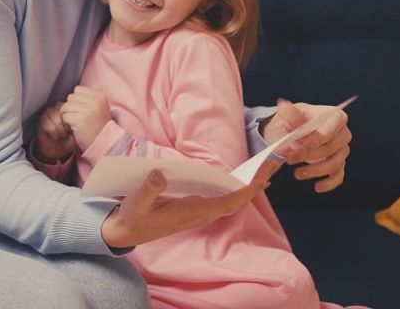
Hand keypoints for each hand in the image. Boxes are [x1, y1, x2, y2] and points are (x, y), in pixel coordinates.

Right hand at [33, 103, 74, 163]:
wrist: (58, 149)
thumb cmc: (68, 140)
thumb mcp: (78, 131)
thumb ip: (78, 121)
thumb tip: (76, 117)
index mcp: (68, 108)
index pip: (71, 107)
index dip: (72, 119)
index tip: (72, 128)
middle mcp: (58, 108)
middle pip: (63, 112)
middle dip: (66, 125)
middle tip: (66, 133)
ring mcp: (48, 112)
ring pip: (56, 119)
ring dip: (60, 130)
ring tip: (61, 135)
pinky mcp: (41, 120)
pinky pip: (49, 125)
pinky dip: (54, 133)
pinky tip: (54, 136)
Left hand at [61, 86, 112, 150]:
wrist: (104, 144)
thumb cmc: (99, 127)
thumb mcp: (99, 108)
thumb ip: (88, 99)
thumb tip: (73, 93)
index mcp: (99, 96)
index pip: (78, 89)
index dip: (76, 100)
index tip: (81, 110)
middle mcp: (94, 101)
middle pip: (70, 97)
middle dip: (70, 107)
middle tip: (77, 118)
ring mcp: (87, 110)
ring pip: (65, 106)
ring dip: (67, 115)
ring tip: (74, 123)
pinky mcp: (79, 120)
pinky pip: (64, 116)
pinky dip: (66, 123)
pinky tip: (73, 128)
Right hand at [100, 161, 276, 248]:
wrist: (127, 232)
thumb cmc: (132, 217)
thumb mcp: (136, 202)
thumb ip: (148, 189)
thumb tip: (160, 173)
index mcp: (188, 212)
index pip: (223, 203)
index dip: (242, 193)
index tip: (259, 181)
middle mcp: (198, 214)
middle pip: (234, 202)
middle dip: (254, 187)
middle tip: (273, 168)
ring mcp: (197, 213)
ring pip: (230, 202)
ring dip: (248, 188)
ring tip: (264, 172)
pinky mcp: (194, 210)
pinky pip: (222, 202)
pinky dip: (236, 191)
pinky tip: (241, 182)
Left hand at [262, 98, 351, 192]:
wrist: (294, 132)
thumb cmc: (295, 120)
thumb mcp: (290, 114)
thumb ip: (289, 113)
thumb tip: (284, 106)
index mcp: (335, 116)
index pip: (331, 129)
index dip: (317, 139)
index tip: (301, 146)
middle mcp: (343, 133)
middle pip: (332, 147)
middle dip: (310, 156)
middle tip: (290, 159)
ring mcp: (342, 150)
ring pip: (335, 163)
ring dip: (316, 170)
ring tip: (296, 174)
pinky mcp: (339, 164)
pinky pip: (339, 176)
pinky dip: (329, 183)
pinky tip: (317, 187)